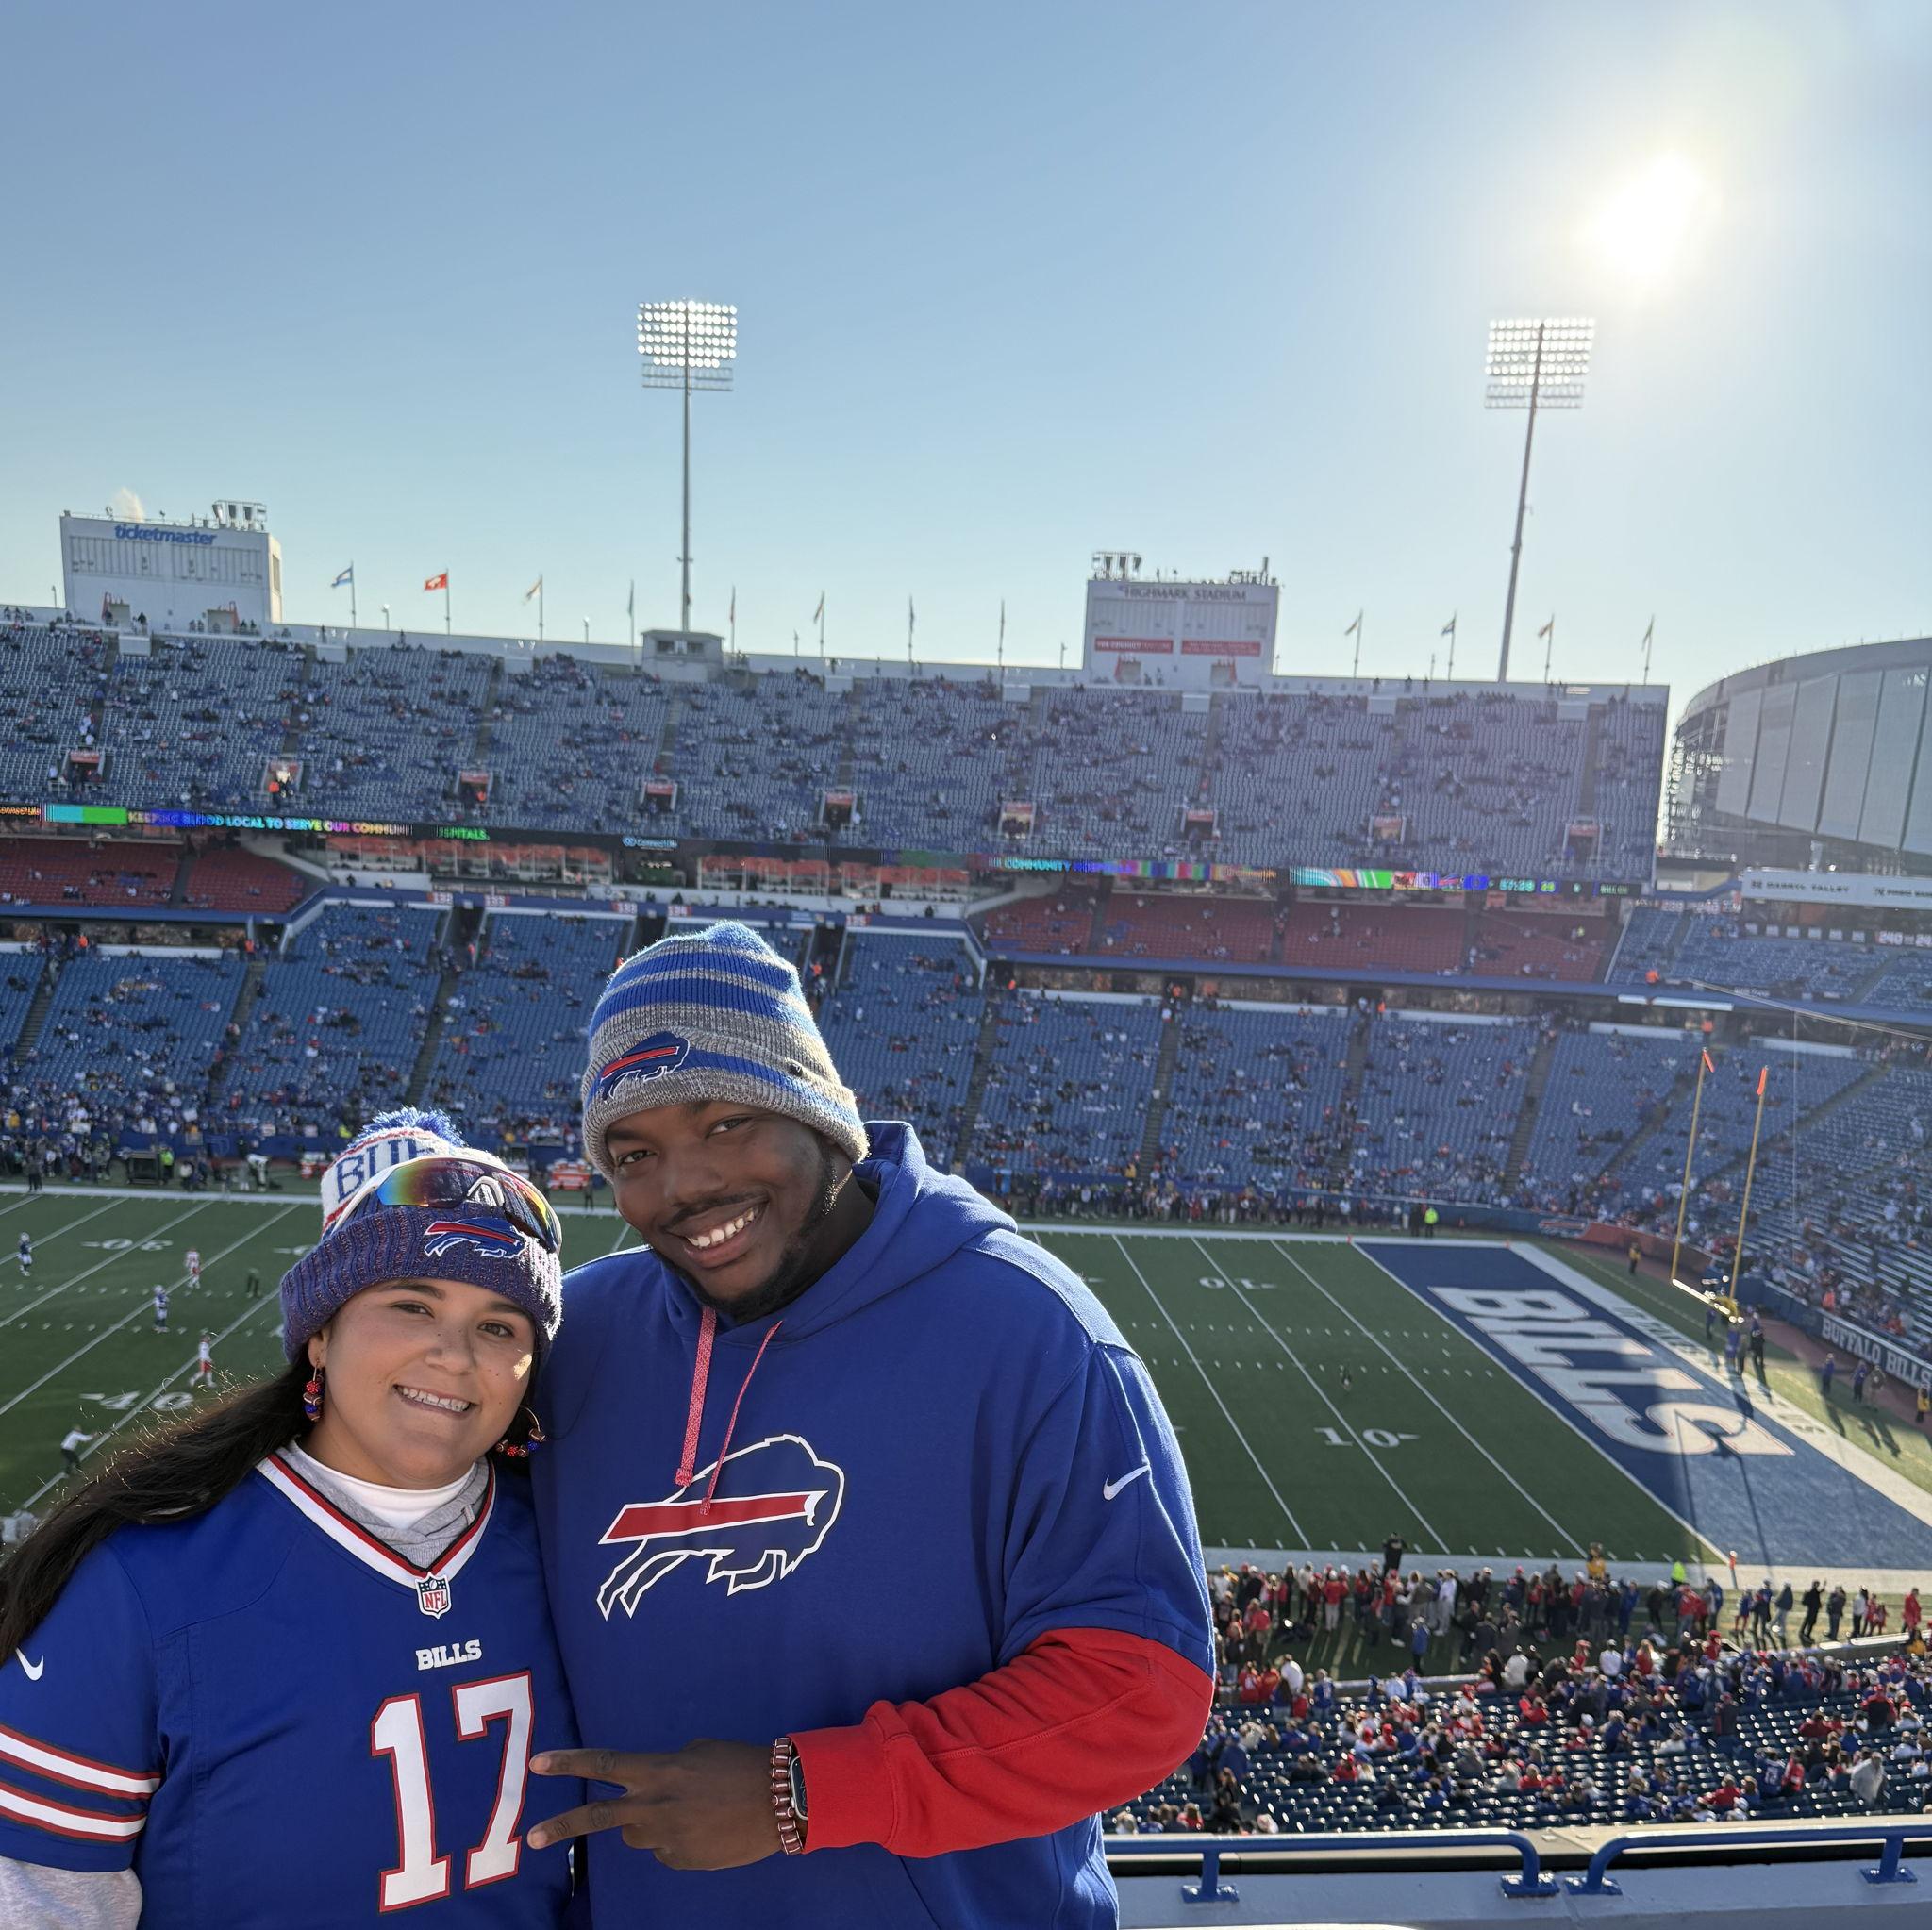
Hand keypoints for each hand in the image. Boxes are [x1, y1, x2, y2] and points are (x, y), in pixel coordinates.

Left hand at [526, 1738, 781, 1869]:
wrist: (779, 1801)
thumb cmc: (740, 1764)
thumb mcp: (698, 1753)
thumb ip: (667, 1770)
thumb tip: (654, 1789)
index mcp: (658, 1770)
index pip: (604, 1763)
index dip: (569, 1763)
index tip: (537, 1764)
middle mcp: (654, 1806)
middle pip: (597, 1818)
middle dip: (562, 1828)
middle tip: (533, 1838)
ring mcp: (665, 1838)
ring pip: (636, 1836)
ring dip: (649, 1825)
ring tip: (687, 1811)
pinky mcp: (680, 1861)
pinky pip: (666, 1851)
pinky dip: (677, 1841)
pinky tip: (704, 1829)